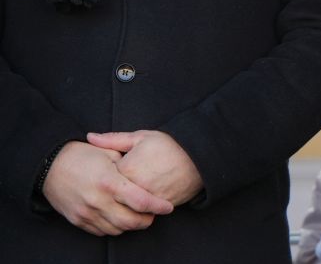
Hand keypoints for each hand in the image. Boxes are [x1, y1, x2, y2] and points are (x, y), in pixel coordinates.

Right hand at [41, 140, 173, 235]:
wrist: (49, 167)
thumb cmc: (81, 155)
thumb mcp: (107, 152)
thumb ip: (128, 162)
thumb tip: (146, 171)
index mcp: (109, 181)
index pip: (141, 201)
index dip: (158, 206)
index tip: (168, 207)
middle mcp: (98, 200)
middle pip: (130, 221)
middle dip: (147, 220)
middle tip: (154, 215)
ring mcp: (86, 213)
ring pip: (116, 229)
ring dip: (130, 226)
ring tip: (138, 216)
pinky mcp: (78, 220)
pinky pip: (100, 231)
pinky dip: (114, 227)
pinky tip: (119, 218)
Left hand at [87, 130, 203, 206]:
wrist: (199, 157)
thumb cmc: (170, 144)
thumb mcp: (141, 137)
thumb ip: (113, 139)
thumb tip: (89, 137)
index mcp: (126, 169)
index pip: (104, 179)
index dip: (105, 176)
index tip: (109, 171)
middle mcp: (134, 186)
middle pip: (113, 197)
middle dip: (112, 193)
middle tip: (118, 186)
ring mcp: (147, 199)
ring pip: (126, 208)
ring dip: (124, 204)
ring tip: (128, 194)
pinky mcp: (158, 207)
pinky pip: (142, 213)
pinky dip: (139, 210)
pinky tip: (140, 201)